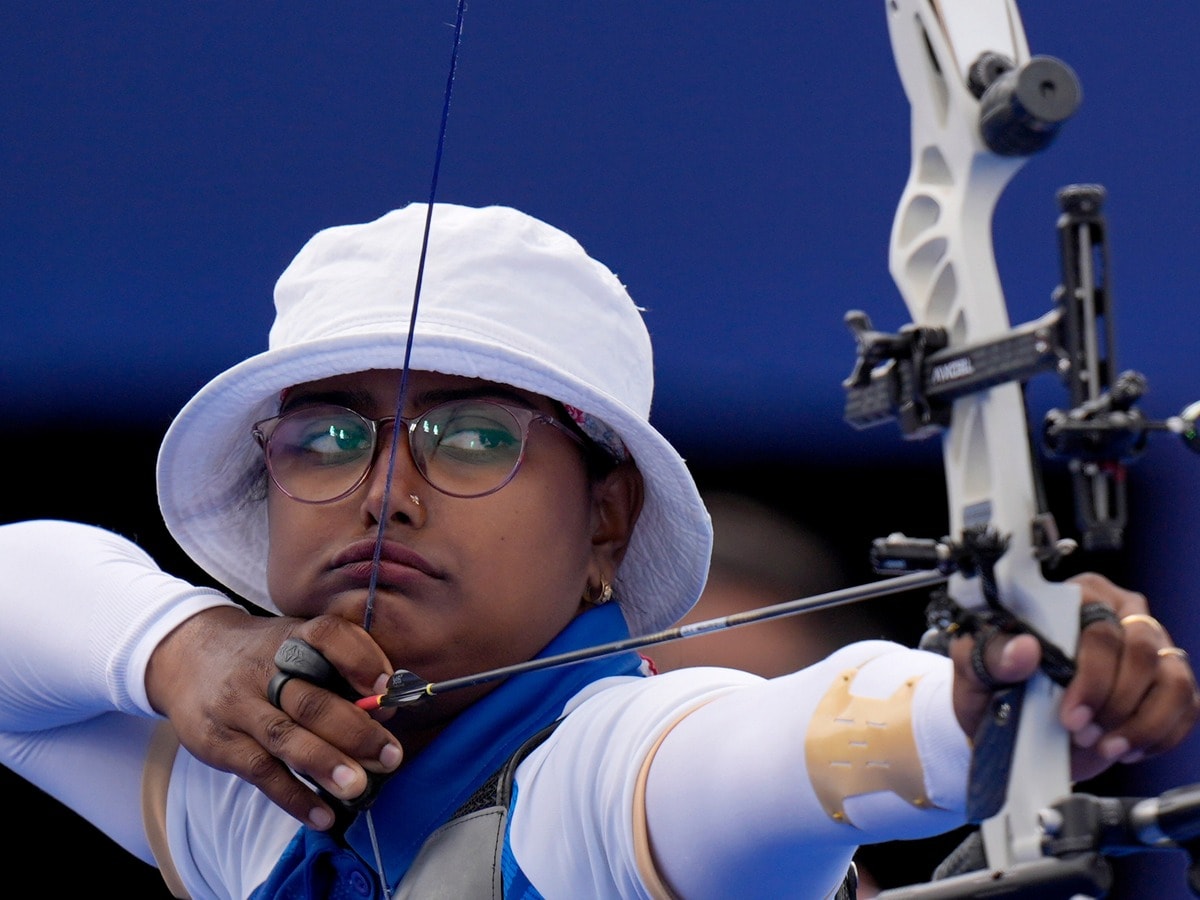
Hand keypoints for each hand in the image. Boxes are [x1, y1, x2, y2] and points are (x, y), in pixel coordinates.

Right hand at [145, 607, 402, 829]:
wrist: (187, 655)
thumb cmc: (263, 656)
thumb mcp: (297, 644)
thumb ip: (340, 669)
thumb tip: (385, 710)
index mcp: (293, 637)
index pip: (328, 635)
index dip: (360, 658)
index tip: (386, 686)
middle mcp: (264, 669)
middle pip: (311, 699)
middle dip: (355, 731)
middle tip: (390, 756)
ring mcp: (238, 706)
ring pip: (285, 737)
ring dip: (325, 764)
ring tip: (358, 786)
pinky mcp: (219, 742)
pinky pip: (260, 772)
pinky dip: (293, 796)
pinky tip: (323, 814)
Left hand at [950, 572, 1199, 781]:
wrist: (1006, 726)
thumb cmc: (992, 686)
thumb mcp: (974, 668)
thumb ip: (993, 654)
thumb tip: (1024, 649)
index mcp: (1074, 595)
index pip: (1099, 626)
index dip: (1091, 675)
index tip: (1070, 715)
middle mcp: (1119, 612)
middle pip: (1141, 651)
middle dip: (1115, 702)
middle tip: (1083, 733)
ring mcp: (1149, 646)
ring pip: (1173, 679)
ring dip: (1143, 723)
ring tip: (1107, 747)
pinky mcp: (1167, 681)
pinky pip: (1187, 704)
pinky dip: (1162, 734)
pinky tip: (1129, 748)